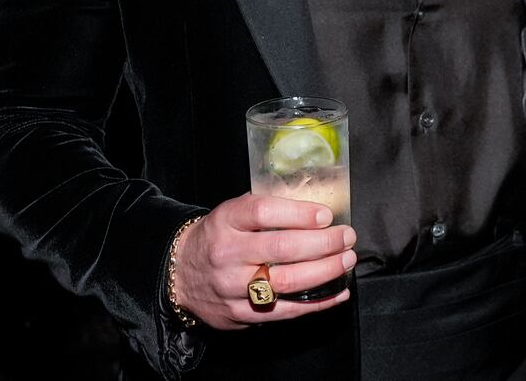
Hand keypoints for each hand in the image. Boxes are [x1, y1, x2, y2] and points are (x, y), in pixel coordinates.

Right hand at [170, 194, 355, 328]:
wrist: (178, 273)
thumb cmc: (218, 238)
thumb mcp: (232, 213)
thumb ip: (268, 211)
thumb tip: (317, 214)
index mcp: (226, 221)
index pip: (264, 212)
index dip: (299, 213)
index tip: (326, 216)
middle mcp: (227, 254)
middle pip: (281, 249)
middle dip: (323, 243)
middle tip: (347, 237)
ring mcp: (233, 287)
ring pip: (286, 282)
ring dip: (325, 272)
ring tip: (346, 260)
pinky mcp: (240, 314)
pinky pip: (285, 311)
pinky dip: (317, 303)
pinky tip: (338, 292)